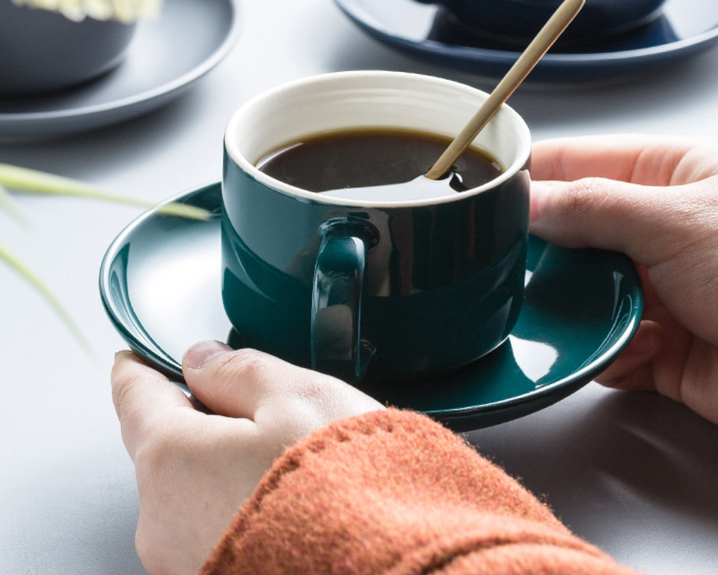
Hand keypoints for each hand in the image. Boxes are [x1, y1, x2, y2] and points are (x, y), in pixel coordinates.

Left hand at [111, 343, 382, 574]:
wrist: (391, 570)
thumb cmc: (344, 488)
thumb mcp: (297, 396)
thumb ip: (239, 370)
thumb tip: (202, 359)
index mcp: (171, 458)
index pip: (133, 395)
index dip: (141, 366)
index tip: (141, 356)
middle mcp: (161, 522)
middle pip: (165, 447)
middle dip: (201, 421)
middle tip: (262, 410)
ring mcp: (184, 563)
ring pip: (191, 492)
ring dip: (224, 469)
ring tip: (292, 465)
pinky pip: (214, 530)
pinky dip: (240, 509)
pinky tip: (292, 504)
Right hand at [527, 135, 717, 435]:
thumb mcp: (674, 219)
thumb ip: (590, 206)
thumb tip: (529, 201)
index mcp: (671, 177)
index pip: (584, 161)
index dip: (536, 172)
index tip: (491, 186)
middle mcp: (661, 229)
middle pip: (575, 230)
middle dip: (551, 251)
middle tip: (522, 261)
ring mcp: (659, 285)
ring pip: (583, 289)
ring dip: (582, 305)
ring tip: (592, 310)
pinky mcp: (659, 341)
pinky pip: (606, 342)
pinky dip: (613, 349)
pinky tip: (646, 344)